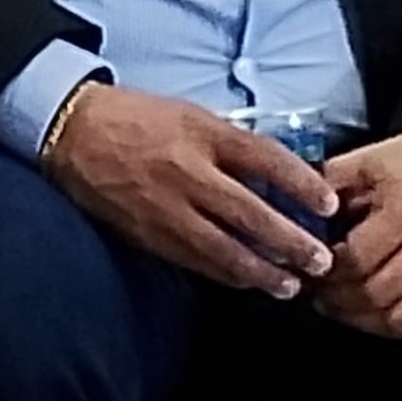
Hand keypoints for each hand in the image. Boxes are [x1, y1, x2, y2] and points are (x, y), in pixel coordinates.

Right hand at [43, 86, 336, 297]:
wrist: (73, 131)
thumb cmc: (136, 118)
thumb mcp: (191, 115)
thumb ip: (229, 144)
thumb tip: (273, 177)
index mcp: (203, 134)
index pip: (265, 159)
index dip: (301, 184)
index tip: (328, 204)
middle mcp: (188, 172)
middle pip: (251, 213)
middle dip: (290, 241)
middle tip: (320, 261)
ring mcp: (166, 207)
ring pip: (223, 248)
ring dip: (261, 271)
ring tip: (289, 285)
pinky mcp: (147, 232)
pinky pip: (194, 259)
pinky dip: (225, 273)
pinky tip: (247, 281)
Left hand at [314, 133, 401, 337]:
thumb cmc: (400, 165)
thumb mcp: (359, 163)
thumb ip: (323, 192)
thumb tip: (287, 223)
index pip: (357, 260)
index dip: (324, 271)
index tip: (303, 267)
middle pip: (375, 293)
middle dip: (335, 297)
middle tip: (312, 288)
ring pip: (395, 318)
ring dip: (356, 316)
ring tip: (332, 302)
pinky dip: (382, 324)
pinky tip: (360, 311)